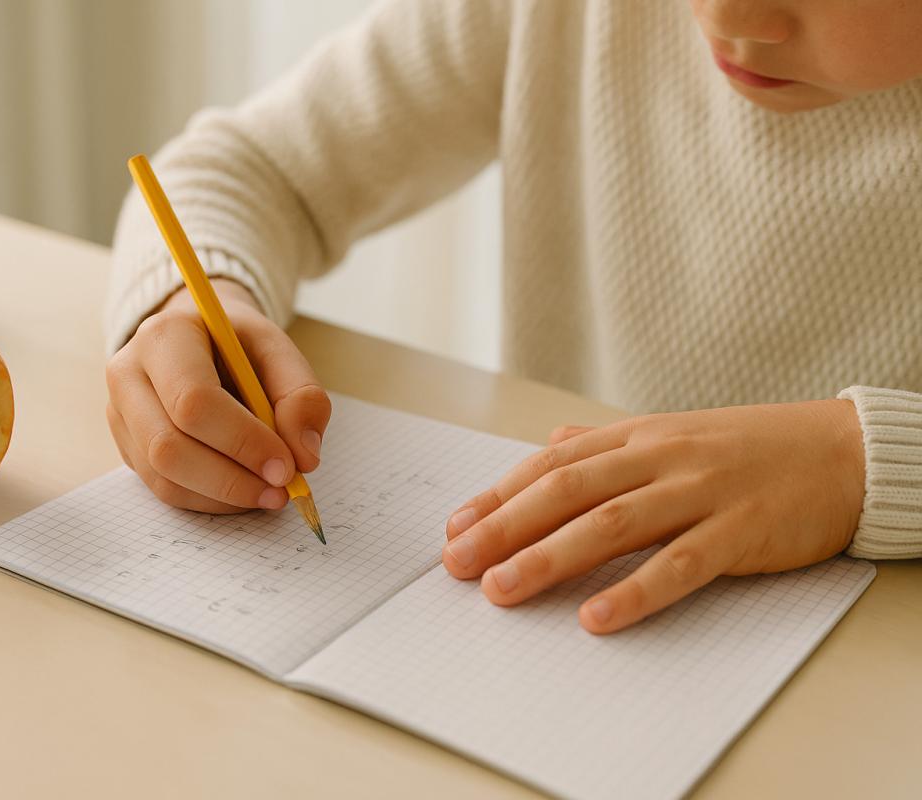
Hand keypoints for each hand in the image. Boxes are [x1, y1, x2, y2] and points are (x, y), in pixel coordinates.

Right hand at [106, 279, 330, 513]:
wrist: (199, 339)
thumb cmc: (238, 345)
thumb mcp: (278, 351)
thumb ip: (301, 396)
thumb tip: (303, 456)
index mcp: (164, 336)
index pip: (194, 401)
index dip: (243, 441)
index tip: (287, 466)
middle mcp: (128, 374)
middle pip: (168, 447)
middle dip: (231, 479)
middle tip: (280, 490)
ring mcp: (120, 414)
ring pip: (163, 476)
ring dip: (222, 496)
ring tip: (267, 492)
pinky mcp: (127, 446)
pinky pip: (163, 488)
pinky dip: (209, 500)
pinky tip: (241, 490)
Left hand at [442, 400, 865, 632]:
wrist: (843, 450)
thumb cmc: (749, 448)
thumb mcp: (670, 434)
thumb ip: (606, 445)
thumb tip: (548, 444)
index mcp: (637, 438)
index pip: (551, 465)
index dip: (498, 496)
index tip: (454, 529)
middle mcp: (659, 458)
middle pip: (566, 491)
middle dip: (504, 527)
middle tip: (457, 565)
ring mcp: (699, 492)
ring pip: (610, 523)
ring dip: (550, 558)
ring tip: (503, 591)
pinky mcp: (740, 530)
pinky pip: (680, 563)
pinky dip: (635, 591)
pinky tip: (595, 617)